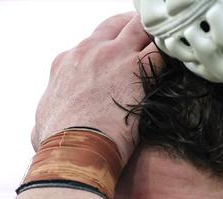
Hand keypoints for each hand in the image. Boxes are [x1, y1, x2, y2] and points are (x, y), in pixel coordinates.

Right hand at [31, 12, 160, 162]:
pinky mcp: (135, 69)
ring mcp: (113, 56)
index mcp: (65, 64)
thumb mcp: (42, 127)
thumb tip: (43, 131)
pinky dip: (171, 53)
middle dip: (134, 30)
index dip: (109, 50)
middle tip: (149, 42)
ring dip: (155, 37)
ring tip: (169, 48)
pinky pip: (161, 48)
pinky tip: (180, 63)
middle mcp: (87, 52)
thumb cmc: (58, 145)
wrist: (73, 150)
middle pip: (117, 25)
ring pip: (141, 27)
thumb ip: (45, 120)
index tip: (120, 61)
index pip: (92, 44)